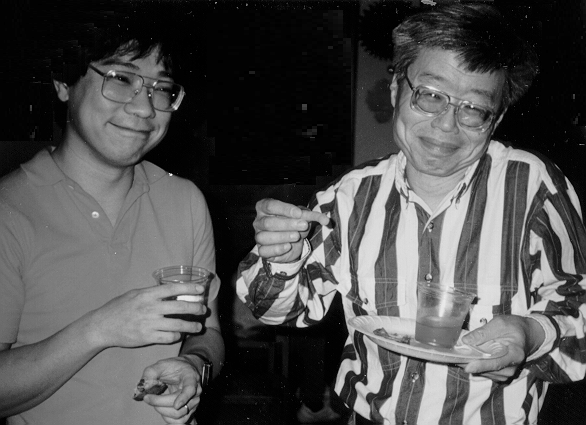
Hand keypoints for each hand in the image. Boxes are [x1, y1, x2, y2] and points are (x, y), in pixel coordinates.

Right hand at [86, 283, 206, 348]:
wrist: (102, 326)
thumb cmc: (118, 308)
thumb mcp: (134, 294)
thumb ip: (151, 293)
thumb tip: (169, 291)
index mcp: (147, 294)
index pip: (173, 289)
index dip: (189, 289)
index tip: (201, 290)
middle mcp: (150, 308)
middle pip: (180, 308)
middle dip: (196, 309)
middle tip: (203, 310)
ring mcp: (149, 324)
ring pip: (178, 325)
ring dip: (191, 326)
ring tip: (198, 327)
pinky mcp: (147, 337)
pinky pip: (168, 338)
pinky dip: (177, 337)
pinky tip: (179, 335)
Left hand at [140, 356, 201, 423]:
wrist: (185, 370)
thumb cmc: (174, 367)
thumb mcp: (161, 364)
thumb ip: (150, 373)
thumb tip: (143, 387)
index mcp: (191, 377)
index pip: (190, 389)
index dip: (184, 398)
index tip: (176, 405)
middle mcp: (195, 392)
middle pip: (179, 406)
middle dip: (159, 404)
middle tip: (147, 397)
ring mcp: (193, 403)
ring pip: (178, 416)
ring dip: (162, 412)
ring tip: (155, 402)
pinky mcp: (189, 411)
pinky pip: (179, 422)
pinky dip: (168, 419)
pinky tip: (162, 410)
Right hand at [253, 198, 329, 262]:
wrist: (291, 243)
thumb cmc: (294, 224)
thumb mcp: (303, 217)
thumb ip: (312, 216)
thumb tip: (326, 220)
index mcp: (264, 207)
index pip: (271, 205)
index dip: (285, 209)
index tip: (299, 213)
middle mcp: (258, 221)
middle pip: (268, 222)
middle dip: (287, 224)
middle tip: (303, 225)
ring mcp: (258, 236)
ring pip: (264, 237)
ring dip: (282, 236)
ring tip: (296, 236)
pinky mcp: (261, 250)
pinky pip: (264, 251)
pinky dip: (276, 249)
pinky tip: (288, 246)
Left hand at [462, 315, 543, 381]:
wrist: (526, 335)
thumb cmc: (513, 327)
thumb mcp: (499, 323)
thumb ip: (482, 332)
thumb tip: (465, 340)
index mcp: (515, 354)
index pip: (496, 363)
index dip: (481, 365)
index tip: (467, 366)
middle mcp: (512, 368)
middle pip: (487, 369)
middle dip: (470, 363)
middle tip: (455, 355)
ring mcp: (506, 373)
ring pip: (483, 372)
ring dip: (471, 364)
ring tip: (461, 353)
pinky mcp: (500, 375)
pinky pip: (484, 372)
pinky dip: (475, 365)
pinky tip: (469, 356)